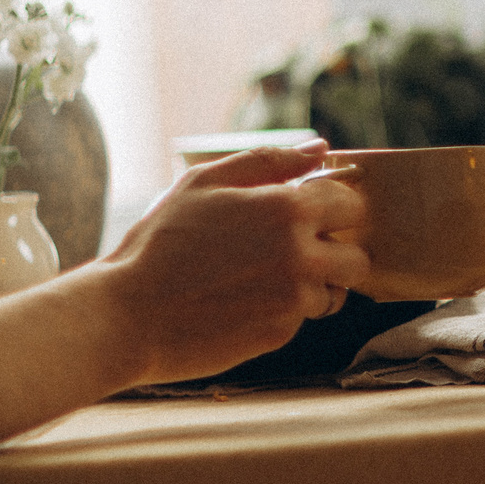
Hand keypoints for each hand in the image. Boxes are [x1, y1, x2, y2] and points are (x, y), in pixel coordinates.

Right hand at [103, 140, 371, 383]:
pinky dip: (283, 311)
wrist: (127, 316)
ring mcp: (295, 299)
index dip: (330, 208)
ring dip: (312, 286)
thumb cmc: (161, 243)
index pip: (351, 204)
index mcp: (287, 209)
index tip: (307, 215)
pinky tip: (243, 303)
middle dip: (333, 252)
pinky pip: (303, 318)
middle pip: (357, 255)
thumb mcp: (204, 183)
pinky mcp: (282, 334)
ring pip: (335, 291)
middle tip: (292, 252)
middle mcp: (302, 255)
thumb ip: (269, 161)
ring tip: (260, 279)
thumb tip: (320, 149)